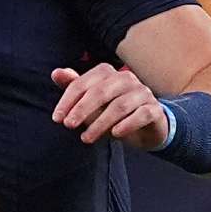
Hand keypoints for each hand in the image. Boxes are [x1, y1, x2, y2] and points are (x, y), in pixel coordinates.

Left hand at [51, 63, 168, 149]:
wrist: (146, 127)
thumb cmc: (113, 111)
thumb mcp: (91, 102)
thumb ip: (74, 87)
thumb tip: (55, 72)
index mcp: (108, 73)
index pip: (84, 83)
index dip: (68, 100)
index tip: (57, 118)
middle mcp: (126, 79)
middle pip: (100, 92)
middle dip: (82, 109)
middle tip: (68, 126)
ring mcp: (142, 93)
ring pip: (119, 106)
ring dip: (100, 123)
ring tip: (86, 138)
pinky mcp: (155, 109)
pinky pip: (141, 115)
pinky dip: (127, 124)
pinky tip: (115, 135)